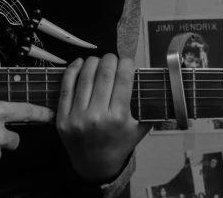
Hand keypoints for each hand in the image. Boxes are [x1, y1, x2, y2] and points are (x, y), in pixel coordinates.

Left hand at [57, 54, 151, 183]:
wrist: (94, 165)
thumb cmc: (119, 144)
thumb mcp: (139, 129)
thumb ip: (149, 108)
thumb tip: (160, 83)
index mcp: (119, 117)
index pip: (124, 78)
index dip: (127, 63)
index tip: (128, 61)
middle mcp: (98, 116)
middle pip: (104, 73)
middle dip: (110, 59)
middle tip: (113, 58)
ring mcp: (77, 117)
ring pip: (85, 76)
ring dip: (93, 62)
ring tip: (99, 60)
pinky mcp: (62, 118)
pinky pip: (66, 87)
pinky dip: (73, 70)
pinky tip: (80, 63)